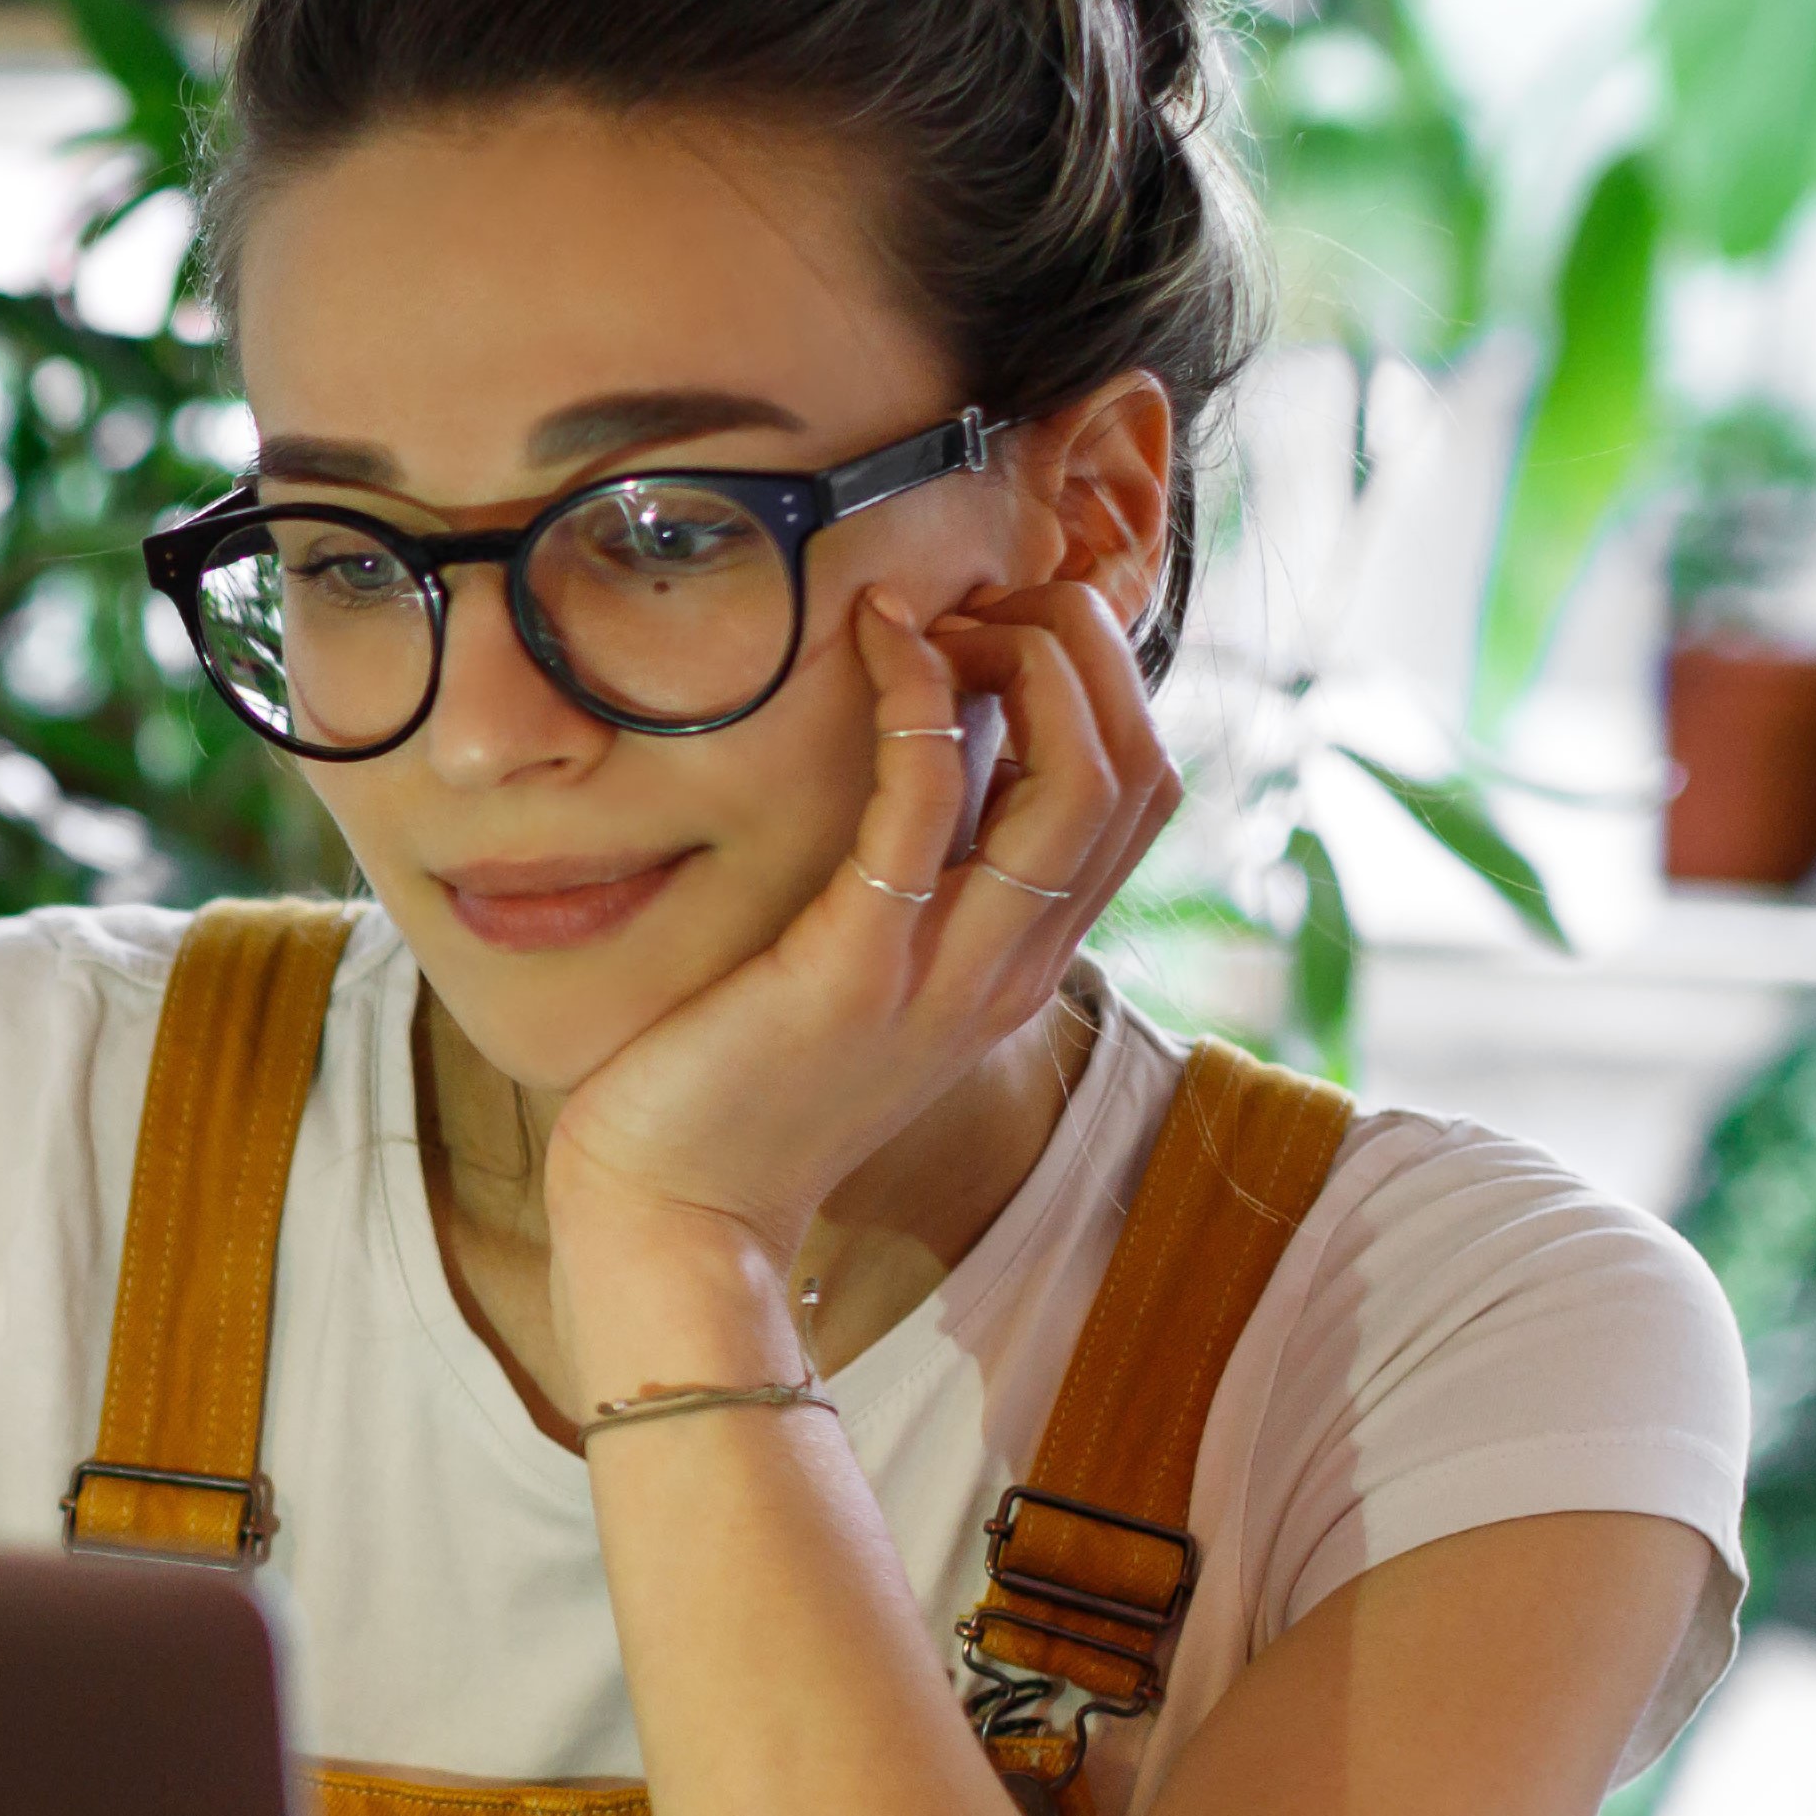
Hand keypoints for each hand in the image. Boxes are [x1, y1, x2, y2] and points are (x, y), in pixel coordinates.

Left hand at [534, 580, 1178, 1361]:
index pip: (1138, 795)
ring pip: (1078, 784)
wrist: (677, 1215)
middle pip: (1138, 772)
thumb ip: (913, 881)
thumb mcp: (861, 972)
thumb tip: (927, 742)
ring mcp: (945, 974)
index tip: (1005, 627)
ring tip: (943, 610)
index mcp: (1021, 966)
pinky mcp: (856, 969)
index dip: (1103, 682)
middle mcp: (1011, 971)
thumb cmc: (741, 1082)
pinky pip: (928, 806)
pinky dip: (920, 703)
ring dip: (1030, 661)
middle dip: (1088, 651)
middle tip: (985, 600)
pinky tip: (878, 641)